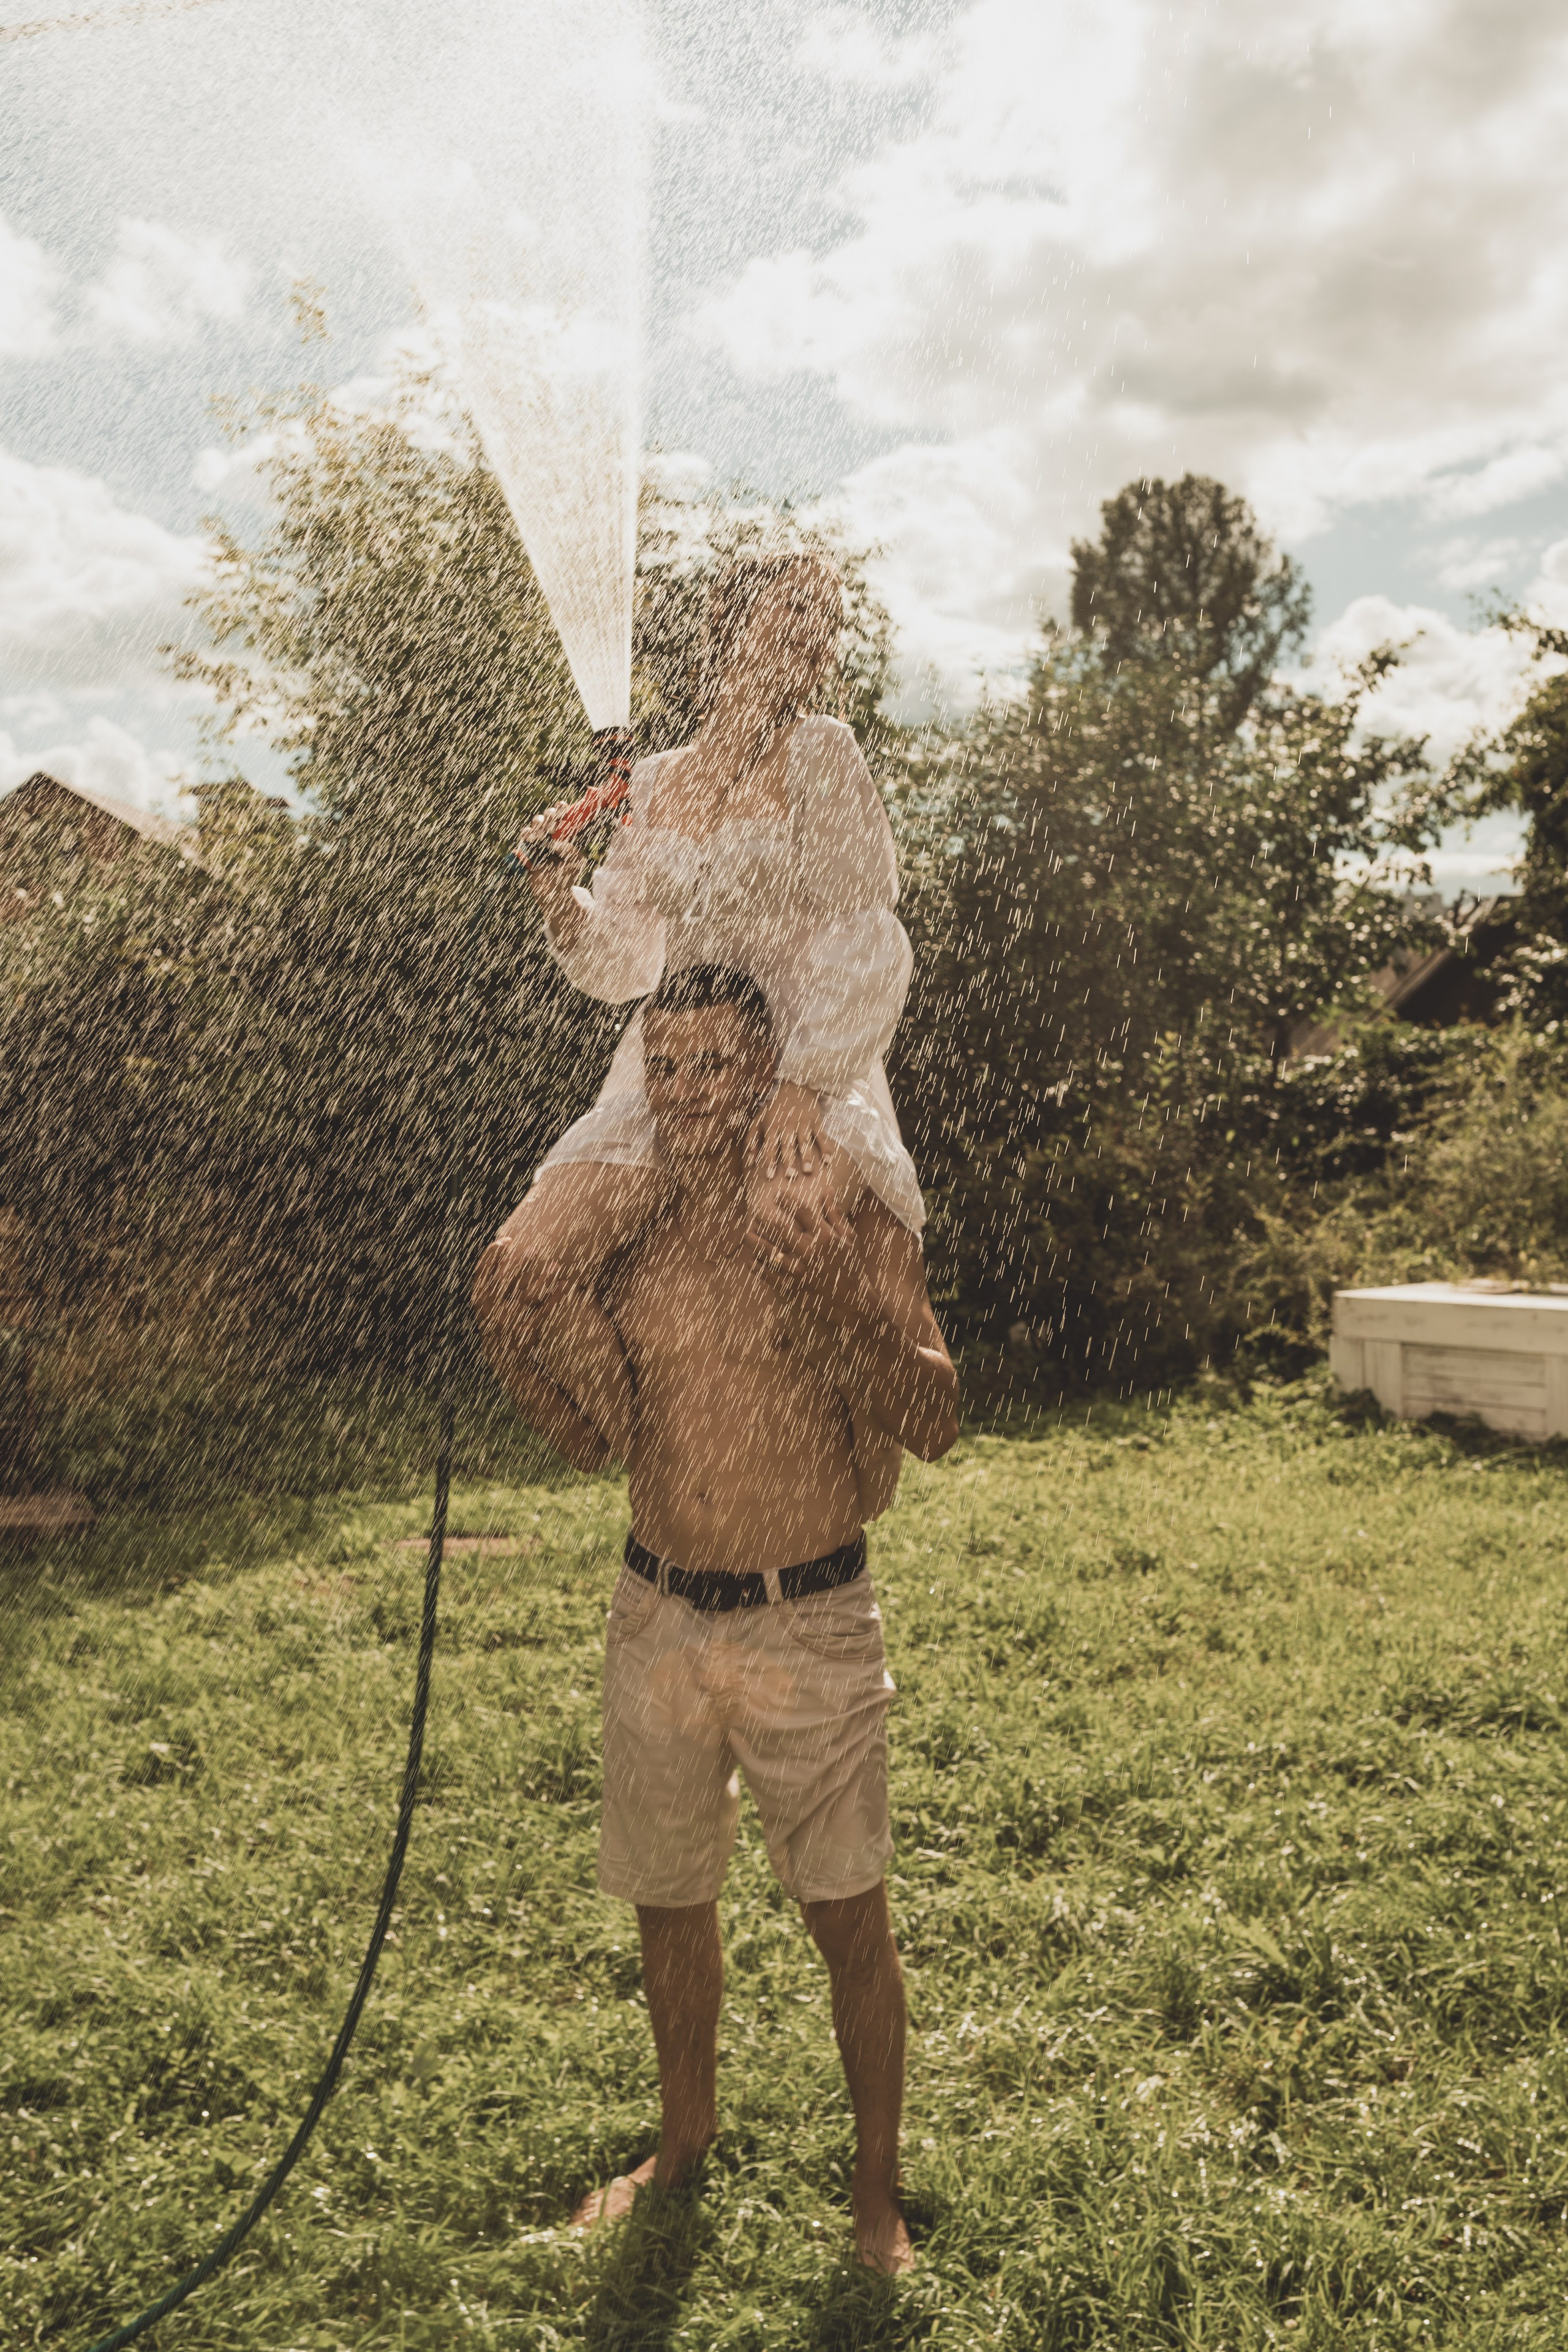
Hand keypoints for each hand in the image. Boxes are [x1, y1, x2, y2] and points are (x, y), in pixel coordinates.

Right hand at [513, 810, 585, 912]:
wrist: (555, 892)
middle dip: (550, 816)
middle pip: (548, 816)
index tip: (563, 808)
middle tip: (553, 827)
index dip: (561, 808)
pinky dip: (528, 833)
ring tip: (543, 835)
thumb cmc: (568, 875)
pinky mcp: (527, 848)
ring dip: (539, 824)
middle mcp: (550, 834)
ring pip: (535, 822)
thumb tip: (555, 843)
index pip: (561, 815)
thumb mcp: (576, 861)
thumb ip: (570, 850)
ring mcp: (538, 840)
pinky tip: (532, 838)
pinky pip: (525, 835)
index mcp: (563, 834)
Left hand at [746, 1191, 875, 1330]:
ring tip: (748, 1231)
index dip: (786, 1198)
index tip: (777, 1194)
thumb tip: (826, 1189)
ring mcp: (797, 1271)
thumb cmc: (852, 1268)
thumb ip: (835, 1214)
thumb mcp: (849, 1239)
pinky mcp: (790, 1288)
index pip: (801, 1210)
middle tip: (756, 1210)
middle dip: (764, 1215)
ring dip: (753, 1238)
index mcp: (825, 1238)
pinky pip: (765, 1274)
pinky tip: (750, 1258)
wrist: (854, 1304)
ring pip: (766, 1249)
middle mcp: (809, 1252)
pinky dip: (754, 1265)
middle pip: (778, 1226)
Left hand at [750, 1080, 824, 1181]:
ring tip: (808, 1171)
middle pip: (787, 1145)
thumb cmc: (773, 1110)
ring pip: (805, 1141)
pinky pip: (821, 1136)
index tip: (769, 1176)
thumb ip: (751, 1141)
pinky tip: (828, 1161)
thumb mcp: (758, 1121)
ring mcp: (802, 1122)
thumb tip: (749, 1162)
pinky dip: (826, 1148)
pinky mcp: (815, 1121)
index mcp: (771, 1125)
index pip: (769, 1145)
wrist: (795, 1087)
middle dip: (789, 1160)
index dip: (769, 1160)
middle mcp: (786, 1124)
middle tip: (790, 1177)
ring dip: (807, 1156)